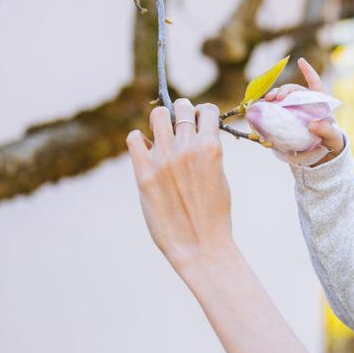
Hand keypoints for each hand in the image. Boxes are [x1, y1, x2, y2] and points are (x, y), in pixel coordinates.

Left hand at [126, 98, 233, 271]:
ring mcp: (163, 159)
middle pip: (181, 107)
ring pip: (157, 116)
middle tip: (180, 127)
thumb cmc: (215, 215)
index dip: (203, 114)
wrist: (200, 245)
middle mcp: (187, 148)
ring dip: (161, 121)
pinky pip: (134, 139)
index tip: (200, 122)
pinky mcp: (143, 173)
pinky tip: (146, 151)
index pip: (206, 111)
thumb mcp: (220, 177)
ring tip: (163, 136)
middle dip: (182, 112)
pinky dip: (139, 140)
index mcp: (211, 148)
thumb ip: (208, 153)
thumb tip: (195, 136)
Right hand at [262, 58, 343, 165]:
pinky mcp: (285, 120)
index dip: (309, 72)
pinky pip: (274, 112)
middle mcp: (305, 104)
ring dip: (273, 96)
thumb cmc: (331, 141)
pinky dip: (267, 111)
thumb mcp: (333, 137)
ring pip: (282, 98)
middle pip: (294, 91)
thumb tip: (313, 124)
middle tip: (277, 97)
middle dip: (284, 90)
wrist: (322, 153)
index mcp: (320, 103)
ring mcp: (293, 111)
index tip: (300, 61)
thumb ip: (326, 131)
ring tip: (267, 100)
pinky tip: (260, 112)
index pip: (315, 84)